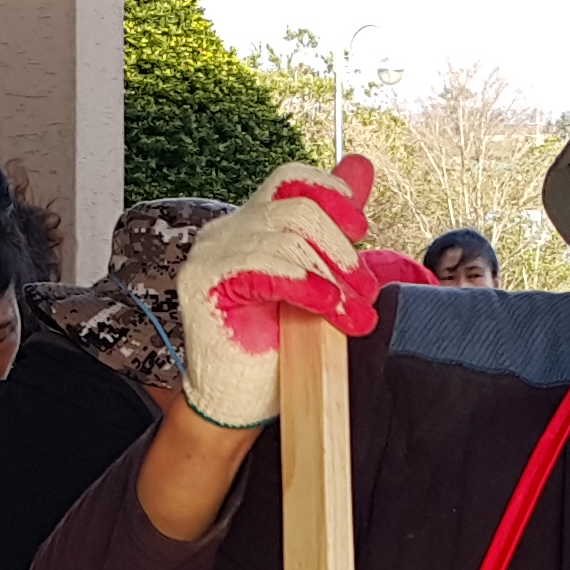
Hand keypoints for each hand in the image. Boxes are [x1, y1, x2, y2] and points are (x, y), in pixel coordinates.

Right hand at [173, 157, 377, 432]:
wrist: (240, 404)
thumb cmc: (277, 347)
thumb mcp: (318, 277)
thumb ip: (333, 223)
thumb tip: (360, 165)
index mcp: (250, 224)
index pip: (290, 179)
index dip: (330, 193)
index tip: (362, 231)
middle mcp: (225, 231)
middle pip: (296, 208)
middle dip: (341, 249)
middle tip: (366, 291)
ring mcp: (210, 254)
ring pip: (286, 237)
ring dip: (331, 276)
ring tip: (354, 313)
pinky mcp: (204, 282)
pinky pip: (265, 266)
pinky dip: (305, 286)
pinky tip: (328, 307)